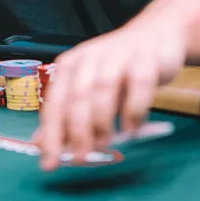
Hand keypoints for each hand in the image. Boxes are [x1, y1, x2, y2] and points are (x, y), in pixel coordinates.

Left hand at [33, 22, 185, 170]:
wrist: (156, 36)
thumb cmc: (120, 70)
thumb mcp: (91, 90)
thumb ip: (70, 116)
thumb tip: (43, 144)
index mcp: (70, 67)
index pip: (54, 104)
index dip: (51, 135)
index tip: (50, 164)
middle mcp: (89, 58)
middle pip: (77, 97)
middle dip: (76, 132)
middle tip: (80, 159)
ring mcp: (117, 56)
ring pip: (103, 89)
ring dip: (102, 121)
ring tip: (105, 145)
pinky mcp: (145, 58)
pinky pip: (138, 85)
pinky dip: (134, 109)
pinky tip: (133, 128)